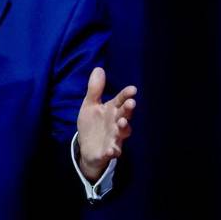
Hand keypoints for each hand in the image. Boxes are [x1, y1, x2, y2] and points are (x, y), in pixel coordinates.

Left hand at [75, 67, 136, 181]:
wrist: (87, 148)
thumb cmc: (92, 125)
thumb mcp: (90, 105)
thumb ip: (95, 89)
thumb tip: (98, 68)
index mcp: (112, 110)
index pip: (121, 100)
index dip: (126, 95)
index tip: (132, 89)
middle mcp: (116, 122)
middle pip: (125, 114)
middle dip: (128, 109)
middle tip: (131, 103)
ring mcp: (115, 137)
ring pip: (123, 132)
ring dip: (123, 128)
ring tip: (122, 123)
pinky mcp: (109, 150)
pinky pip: (113, 151)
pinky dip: (113, 151)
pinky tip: (111, 150)